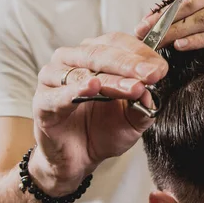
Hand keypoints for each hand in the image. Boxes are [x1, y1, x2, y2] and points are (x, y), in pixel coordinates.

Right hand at [30, 33, 166, 194]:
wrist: (79, 159)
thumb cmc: (104, 130)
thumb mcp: (133, 118)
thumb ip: (143, 103)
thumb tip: (151, 90)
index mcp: (95, 55)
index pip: (119, 43)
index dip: (141, 53)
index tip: (161, 68)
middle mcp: (72, 59)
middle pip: (102, 52)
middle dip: (130, 63)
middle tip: (152, 74)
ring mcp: (53, 78)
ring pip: (84, 70)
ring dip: (111, 79)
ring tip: (132, 87)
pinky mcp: (42, 101)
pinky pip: (59, 94)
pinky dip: (76, 90)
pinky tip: (92, 87)